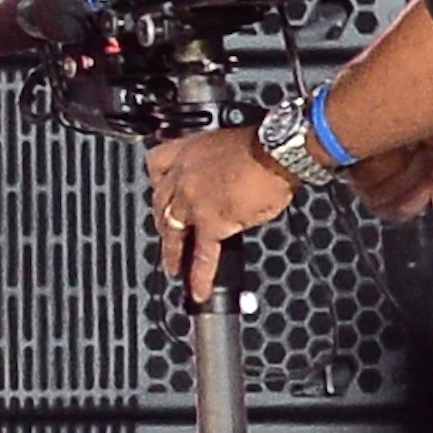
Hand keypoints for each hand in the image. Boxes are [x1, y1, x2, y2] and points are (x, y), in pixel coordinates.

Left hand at [144, 130, 296, 300]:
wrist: (276, 151)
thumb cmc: (263, 143)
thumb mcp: (227, 143)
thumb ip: (215, 165)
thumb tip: (219, 181)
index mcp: (188, 152)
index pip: (157, 165)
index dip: (158, 182)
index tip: (159, 193)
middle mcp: (184, 177)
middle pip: (161, 205)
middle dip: (162, 223)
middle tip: (166, 235)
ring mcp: (194, 202)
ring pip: (174, 232)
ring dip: (173, 253)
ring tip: (173, 267)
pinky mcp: (212, 223)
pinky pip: (203, 254)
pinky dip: (201, 275)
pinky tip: (198, 290)